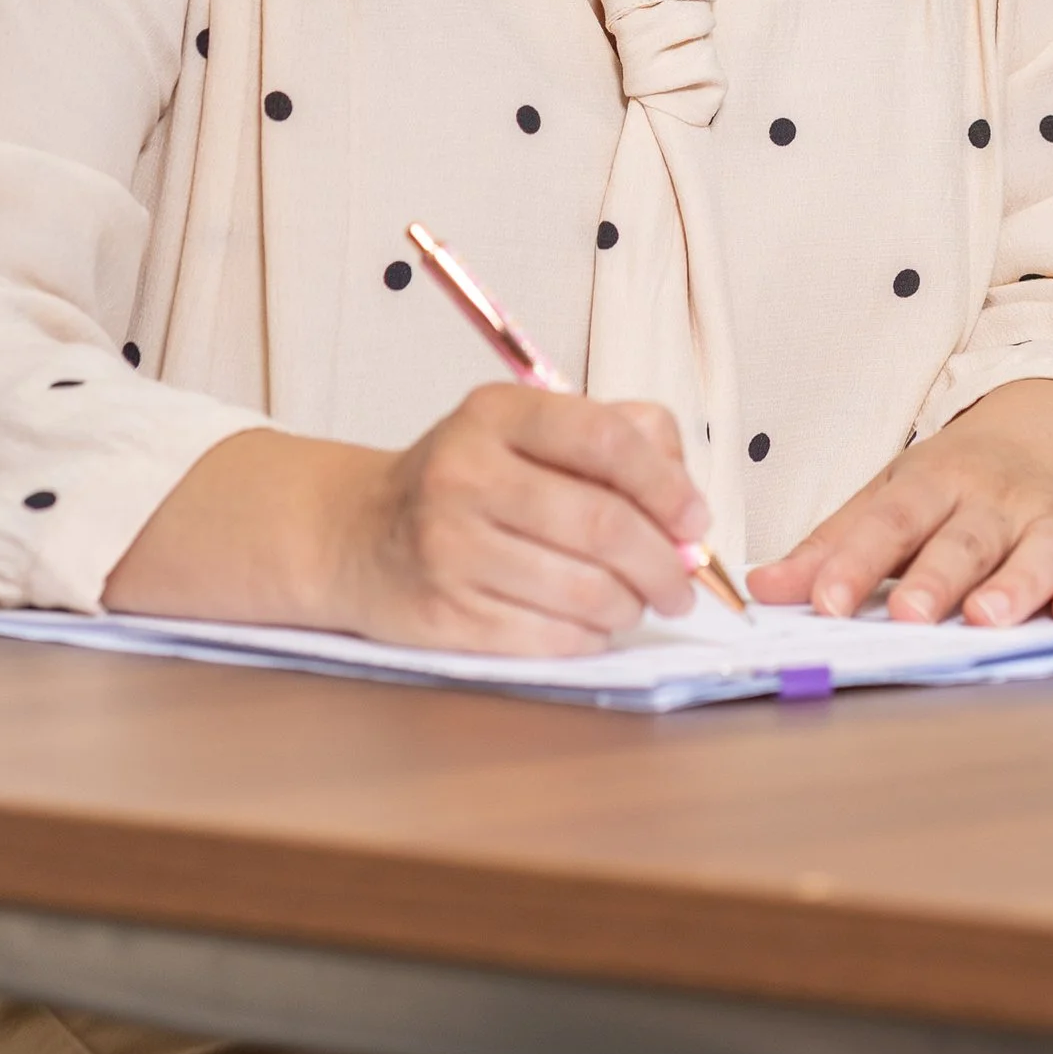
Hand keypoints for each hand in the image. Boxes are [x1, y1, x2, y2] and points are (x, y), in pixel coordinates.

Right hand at [110, 391, 707, 656]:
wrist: (358, 535)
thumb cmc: (468, 481)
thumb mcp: (529, 431)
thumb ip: (619, 439)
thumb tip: (686, 502)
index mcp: (495, 415)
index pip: (605, 438)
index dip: (666, 484)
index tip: (693, 519)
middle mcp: (465, 475)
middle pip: (602, 525)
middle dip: (662, 564)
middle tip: (681, 584)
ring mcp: (449, 549)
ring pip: (582, 590)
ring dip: (629, 605)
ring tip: (633, 602)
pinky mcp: (443, 615)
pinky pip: (548, 637)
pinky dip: (588, 636)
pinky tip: (589, 624)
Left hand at [747, 379, 1052, 630]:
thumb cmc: (959, 479)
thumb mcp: (891, 494)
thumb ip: (832, 545)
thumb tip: (761, 590)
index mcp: (933, 482)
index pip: (889, 521)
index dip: (855, 561)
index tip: (824, 601)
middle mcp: (993, 498)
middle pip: (963, 538)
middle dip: (937, 576)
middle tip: (910, 614)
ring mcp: (1048, 518)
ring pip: (1036, 551)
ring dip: (1016, 584)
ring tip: (989, 618)